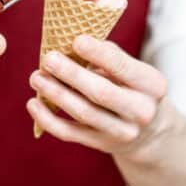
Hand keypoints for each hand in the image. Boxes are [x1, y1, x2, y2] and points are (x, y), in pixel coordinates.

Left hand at [27, 35, 174, 163]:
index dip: (98, 53)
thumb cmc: (134, 89)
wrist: (149, 133)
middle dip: (72, 74)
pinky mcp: (101, 144)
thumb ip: (110, 57)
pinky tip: (33, 104)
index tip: (77, 40)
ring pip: (83, 113)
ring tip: (37, 77)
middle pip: (101, 93)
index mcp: (152, 85)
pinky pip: (69, 133)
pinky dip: (48, 119)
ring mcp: (121, 132)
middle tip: (48, 59)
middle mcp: (141, 111)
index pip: (123, 67)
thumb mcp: (135, 71)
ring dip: (56, 93)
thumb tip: (74, 42)